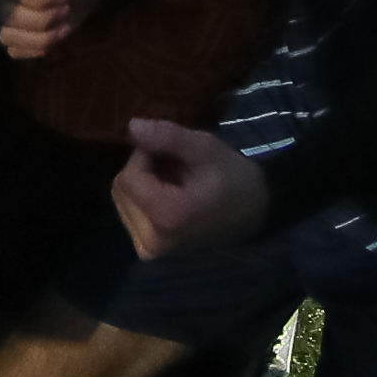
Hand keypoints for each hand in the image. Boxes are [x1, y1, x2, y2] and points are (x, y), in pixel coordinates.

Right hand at [0, 0, 108, 59]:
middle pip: (12, 16)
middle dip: (47, 16)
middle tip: (65, 6)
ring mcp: (3, 15)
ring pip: (8, 36)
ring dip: (42, 35)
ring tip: (60, 23)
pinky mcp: (13, 36)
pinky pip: (14, 50)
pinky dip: (38, 47)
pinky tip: (53, 34)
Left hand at [110, 119, 268, 258]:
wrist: (255, 212)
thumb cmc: (232, 177)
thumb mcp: (204, 148)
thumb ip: (166, 137)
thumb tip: (130, 126)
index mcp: (168, 217)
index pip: (129, 176)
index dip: (146, 157)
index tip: (172, 155)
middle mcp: (153, 240)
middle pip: (122, 188)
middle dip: (143, 171)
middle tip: (176, 170)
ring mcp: (149, 249)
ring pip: (121, 199)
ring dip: (142, 184)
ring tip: (175, 183)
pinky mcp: (148, 251)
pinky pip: (128, 213)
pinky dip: (143, 199)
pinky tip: (168, 197)